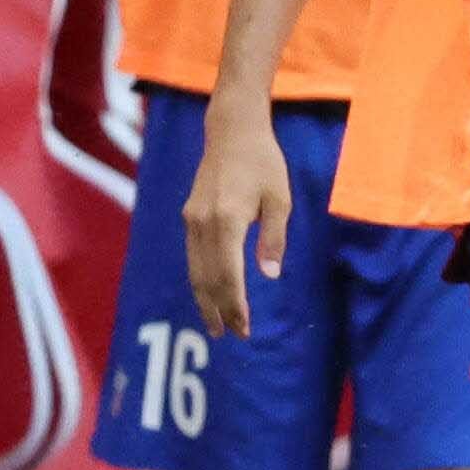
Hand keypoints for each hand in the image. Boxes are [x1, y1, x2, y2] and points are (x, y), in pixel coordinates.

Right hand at [183, 104, 296, 339]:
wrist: (232, 133)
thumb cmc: (264, 164)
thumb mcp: (280, 200)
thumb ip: (274, 238)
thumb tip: (269, 275)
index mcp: (226, 220)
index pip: (228, 275)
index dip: (235, 305)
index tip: (245, 328)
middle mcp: (202, 223)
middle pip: (207, 278)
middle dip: (219, 310)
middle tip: (231, 336)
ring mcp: (191, 219)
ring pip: (194, 270)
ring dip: (205, 299)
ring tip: (216, 324)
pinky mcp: (189, 216)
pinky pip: (192, 256)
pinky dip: (199, 279)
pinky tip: (209, 293)